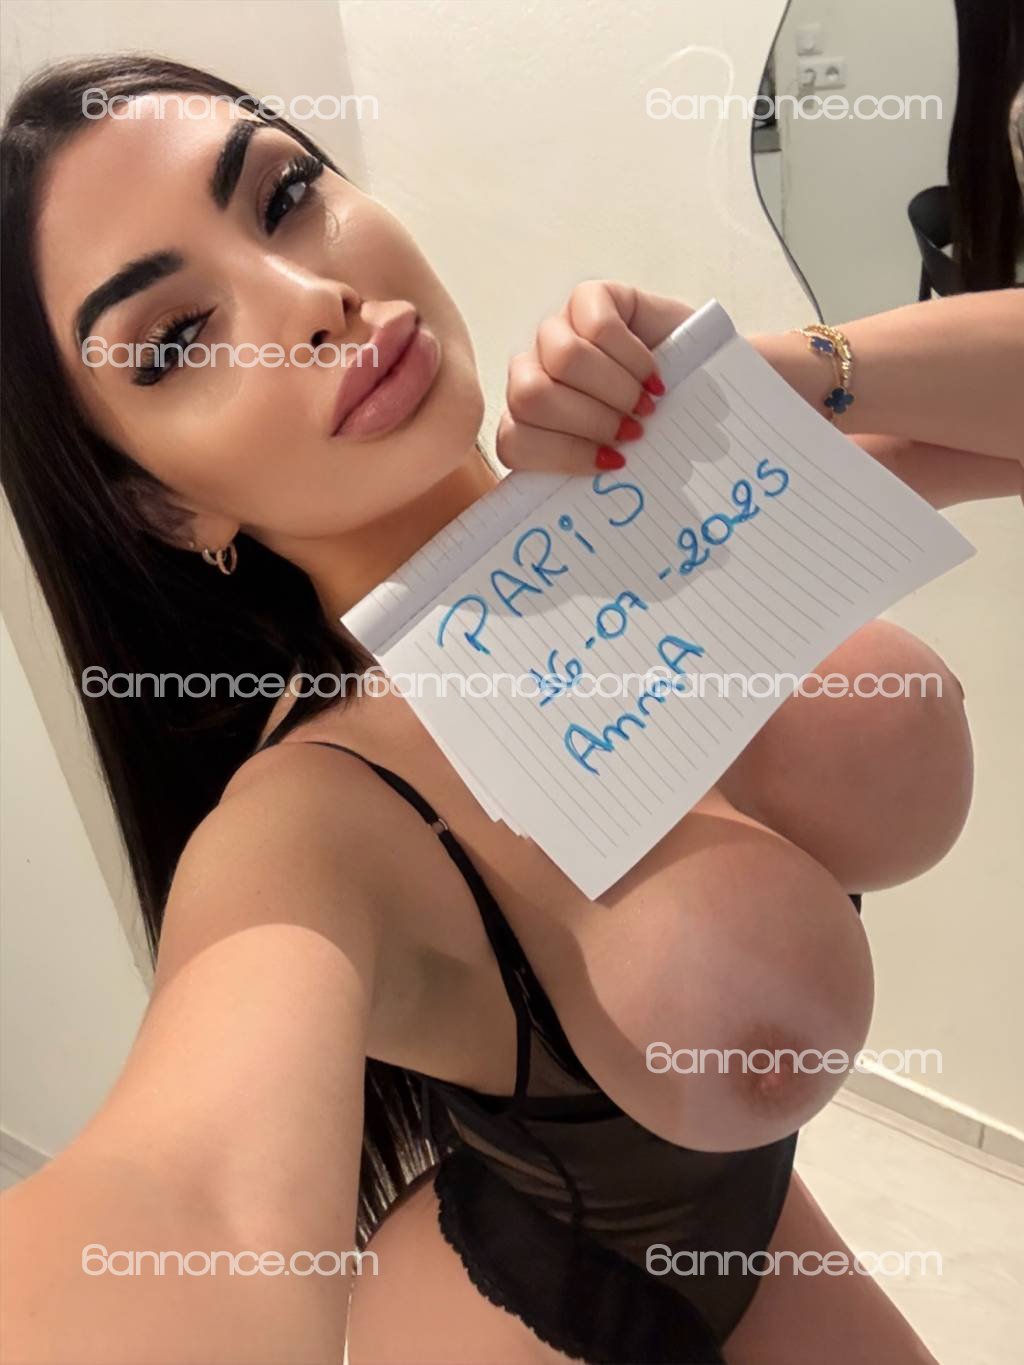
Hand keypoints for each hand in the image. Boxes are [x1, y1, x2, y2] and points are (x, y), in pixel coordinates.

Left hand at [495, 280, 693, 474]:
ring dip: (616, 389)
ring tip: (648, 405)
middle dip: (590, 420)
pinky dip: (633, 358)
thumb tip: (583, 507)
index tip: (614, 462)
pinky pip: (599, 326)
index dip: (564, 455)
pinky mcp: (590, 299)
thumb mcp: (623, 460)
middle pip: (531, 396)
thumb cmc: (660, 430)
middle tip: (634, 431)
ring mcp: (557, 331)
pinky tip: (654, 375)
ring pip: (564, 358)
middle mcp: (533, 372)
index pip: (513, 442)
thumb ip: (593, 475)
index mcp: (527, 422)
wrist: (704, 385)